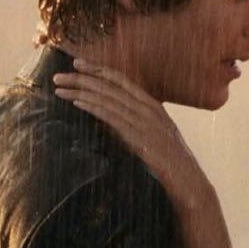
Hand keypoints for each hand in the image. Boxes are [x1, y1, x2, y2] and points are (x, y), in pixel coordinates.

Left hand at [53, 59, 212, 209]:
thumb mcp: (156, 139)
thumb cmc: (172, 166)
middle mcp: (152, 111)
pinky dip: (95, 108)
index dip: (99, 70)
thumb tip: (112, 122)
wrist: (189, 184)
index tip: (78, 63)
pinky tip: (78, 103)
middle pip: (113, 87)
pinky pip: (114, 118)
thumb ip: (138, 127)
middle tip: (58, 76)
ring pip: (110, 100)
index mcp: (155, 108)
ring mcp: (147, 123)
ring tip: (60, 89)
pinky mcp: (142, 138)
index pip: (124, 81)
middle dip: (84, 78)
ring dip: (83, 92)